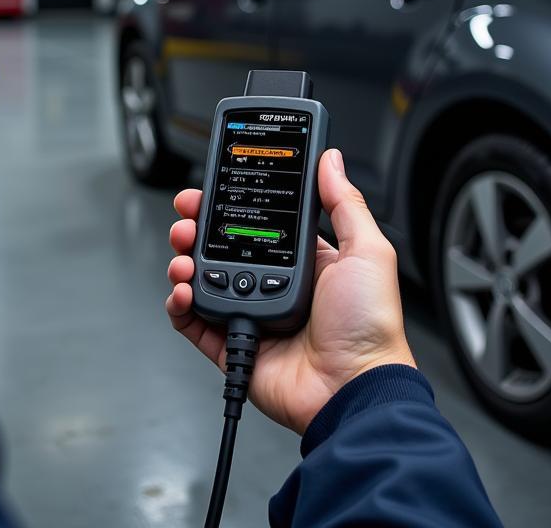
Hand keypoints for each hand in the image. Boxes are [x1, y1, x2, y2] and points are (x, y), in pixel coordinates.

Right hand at [166, 148, 415, 435]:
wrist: (355, 388)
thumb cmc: (370, 325)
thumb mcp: (367, 251)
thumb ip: (344, 202)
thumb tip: (331, 160)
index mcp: (304, 260)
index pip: (258, 221)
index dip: (232, 203)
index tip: (214, 186)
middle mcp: (274, 284)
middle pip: (221, 247)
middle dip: (197, 228)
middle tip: (187, 217)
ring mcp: (252, 314)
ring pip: (203, 280)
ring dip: (184, 262)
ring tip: (183, 256)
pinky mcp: (233, 346)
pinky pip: (195, 323)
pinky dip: (180, 306)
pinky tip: (183, 291)